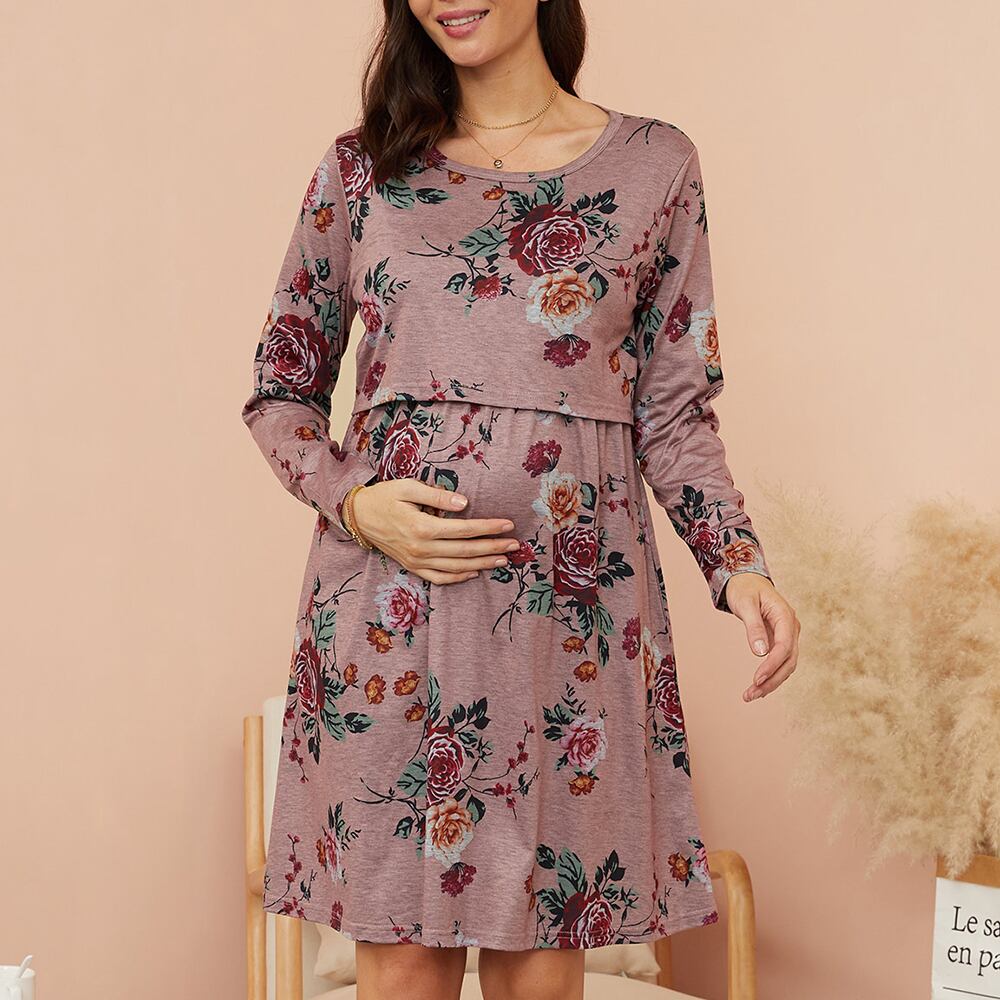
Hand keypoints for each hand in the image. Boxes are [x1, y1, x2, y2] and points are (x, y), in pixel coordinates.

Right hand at [350, 479, 518, 584]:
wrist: (357, 516)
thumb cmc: (384, 497)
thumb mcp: (408, 488)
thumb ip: (437, 496)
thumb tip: (465, 503)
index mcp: (422, 527)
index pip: (465, 530)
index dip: (489, 528)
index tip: (508, 525)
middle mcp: (422, 548)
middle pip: (466, 551)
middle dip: (493, 548)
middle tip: (515, 545)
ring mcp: (417, 561)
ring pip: (457, 567)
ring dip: (482, 564)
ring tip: (503, 560)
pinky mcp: (413, 566)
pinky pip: (440, 578)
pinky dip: (459, 577)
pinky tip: (475, 572)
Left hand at [722, 572, 799, 702]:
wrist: (746, 580)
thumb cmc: (744, 588)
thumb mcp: (745, 604)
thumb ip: (753, 626)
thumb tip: (760, 652)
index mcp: (786, 616)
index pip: (784, 647)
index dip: (771, 665)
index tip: (756, 679)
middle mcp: (791, 628)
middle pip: (789, 661)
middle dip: (771, 680)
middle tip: (750, 695)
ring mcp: (788, 635)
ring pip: (786, 665)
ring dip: (771, 682)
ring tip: (750, 696)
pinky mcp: (781, 640)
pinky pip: (780, 661)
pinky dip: (771, 675)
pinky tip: (758, 688)